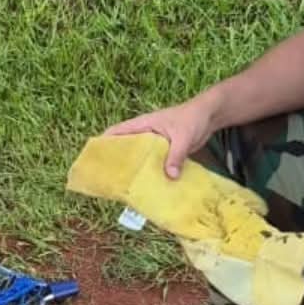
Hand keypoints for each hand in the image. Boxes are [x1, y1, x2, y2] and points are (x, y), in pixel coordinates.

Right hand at [103, 94, 217, 178]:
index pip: (117, 132)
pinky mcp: (164, 152)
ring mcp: (154, 144)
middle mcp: (145, 134)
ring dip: (135, 170)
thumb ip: (176, 155)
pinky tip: (149, 187)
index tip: (94, 159)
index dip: (104, 144)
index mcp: (143, 125)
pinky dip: (150, 173)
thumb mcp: (184, 137)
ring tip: (126, 188)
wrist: (209, 116)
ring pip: (139, 158)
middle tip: (108, 180)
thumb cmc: (193, 119)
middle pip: (125, 148)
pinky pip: (153, 163)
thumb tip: (170, 177)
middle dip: (117, 162)